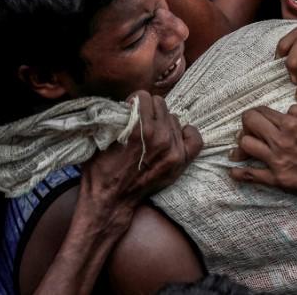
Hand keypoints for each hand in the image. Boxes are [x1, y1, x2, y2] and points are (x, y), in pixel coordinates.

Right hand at [77, 91, 202, 232]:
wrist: (111, 201)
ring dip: (163, 122)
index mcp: (138, 129)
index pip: (144, 96)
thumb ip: (118, 116)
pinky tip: (175, 135)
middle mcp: (159, 137)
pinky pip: (194, 137)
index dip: (134, 102)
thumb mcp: (103, 137)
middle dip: (148, 110)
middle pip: (160, 104)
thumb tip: (131, 102)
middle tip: (140, 122)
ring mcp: (173, 150)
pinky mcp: (180, 162)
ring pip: (174, 118)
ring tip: (152, 134)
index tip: (129, 110)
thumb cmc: (102, 170)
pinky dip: (186, 133)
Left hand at [228, 105, 296, 212]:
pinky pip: (251, 175)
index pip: (262, 112)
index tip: (259, 115)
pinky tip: (233, 169)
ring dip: (244, 143)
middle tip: (251, 126)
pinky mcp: (277, 179)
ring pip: (245, 146)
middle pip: (249, 124)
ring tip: (247, 144)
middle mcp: (280, 141)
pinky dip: (239, 172)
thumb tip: (286, 112)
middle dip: (247, 122)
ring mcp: (276, 161)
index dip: (258, 111)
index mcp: (291, 124)